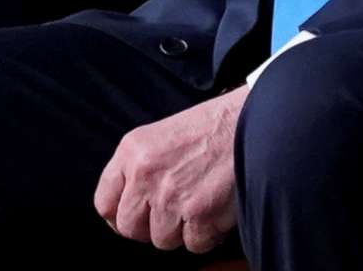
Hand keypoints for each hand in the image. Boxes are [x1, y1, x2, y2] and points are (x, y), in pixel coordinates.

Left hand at [94, 89, 243, 251]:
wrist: (257, 119)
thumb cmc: (214, 127)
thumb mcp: (163, 135)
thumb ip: (139, 169)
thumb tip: (127, 209)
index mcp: (132, 151)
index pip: (104, 202)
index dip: (120, 215)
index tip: (136, 216)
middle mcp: (145, 175)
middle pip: (130, 229)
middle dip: (152, 227)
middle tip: (175, 212)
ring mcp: (171, 197)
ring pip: (163, 240)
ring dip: (183, 229)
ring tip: (202, 201)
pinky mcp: (199, 213)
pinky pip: (194, 244)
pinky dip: (209, 233)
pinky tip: (217, 208)